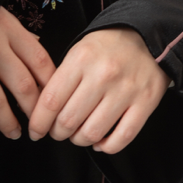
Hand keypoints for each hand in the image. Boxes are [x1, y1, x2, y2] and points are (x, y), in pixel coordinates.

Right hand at [0, 7, 55, 137]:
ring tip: (14, 132)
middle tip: (38, 125)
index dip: (50, 85)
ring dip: (8, 121)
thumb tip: (37, 50)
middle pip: (23, 86)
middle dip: (33, 110)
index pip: (40, 62)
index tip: (54, 100)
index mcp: (8, 29)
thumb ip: (18, 35)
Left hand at [27, 28, 169, 152]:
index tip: (35, 131)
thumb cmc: (107, 47)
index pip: (51, 100)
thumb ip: (61, 79)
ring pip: (93, 133)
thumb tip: (43, 111)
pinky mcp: (146, 103)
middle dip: (57, 133)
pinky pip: (122, 138)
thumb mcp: (78, 51)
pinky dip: (107, 147)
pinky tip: (100, 142)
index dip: (39, 122)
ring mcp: (126, 90)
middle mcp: (103, 75)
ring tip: (78, 135)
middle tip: (57, 132)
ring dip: (80, 140)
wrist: (147, 35)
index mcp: (81, 59)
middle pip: (69, 120)